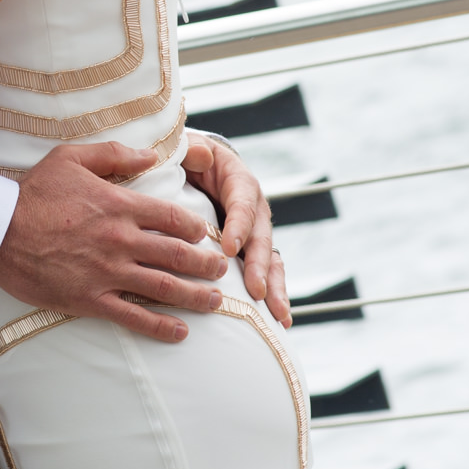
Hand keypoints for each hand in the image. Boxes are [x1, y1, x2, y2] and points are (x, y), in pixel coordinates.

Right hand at [0, 141, 227, 342]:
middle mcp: (120, 241)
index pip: (174, 218)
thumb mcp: (71, 158)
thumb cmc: (32, 192)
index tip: (206, 235)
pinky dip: (161, 327)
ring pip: (164, 288)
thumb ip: (115, 155)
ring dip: (195, 297)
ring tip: (215, 302)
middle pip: (178, 255)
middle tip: (221, 271)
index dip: (196, 228)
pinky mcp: (90, 299)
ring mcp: (107, 273)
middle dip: (207, 265)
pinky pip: (133, 317)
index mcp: (120, 205)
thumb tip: (152, 155)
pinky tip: (180, 332)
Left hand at [181, 136, 290, 325]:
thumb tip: (202, 155)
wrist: (197, 168)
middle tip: (256, 291)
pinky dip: (274, 294)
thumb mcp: (187, 148)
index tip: (229, 249)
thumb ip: (191, 151)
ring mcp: (256, 231)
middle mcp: (254, 208)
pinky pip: (267, 272)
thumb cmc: (188, 159)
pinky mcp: (252, 249)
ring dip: (275, 287)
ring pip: (271, 259)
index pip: (242, 202)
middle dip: (260, 266)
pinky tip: (281, 320)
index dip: (238, 225)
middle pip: (261, 237)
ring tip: (278, 315)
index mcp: (238, 181)